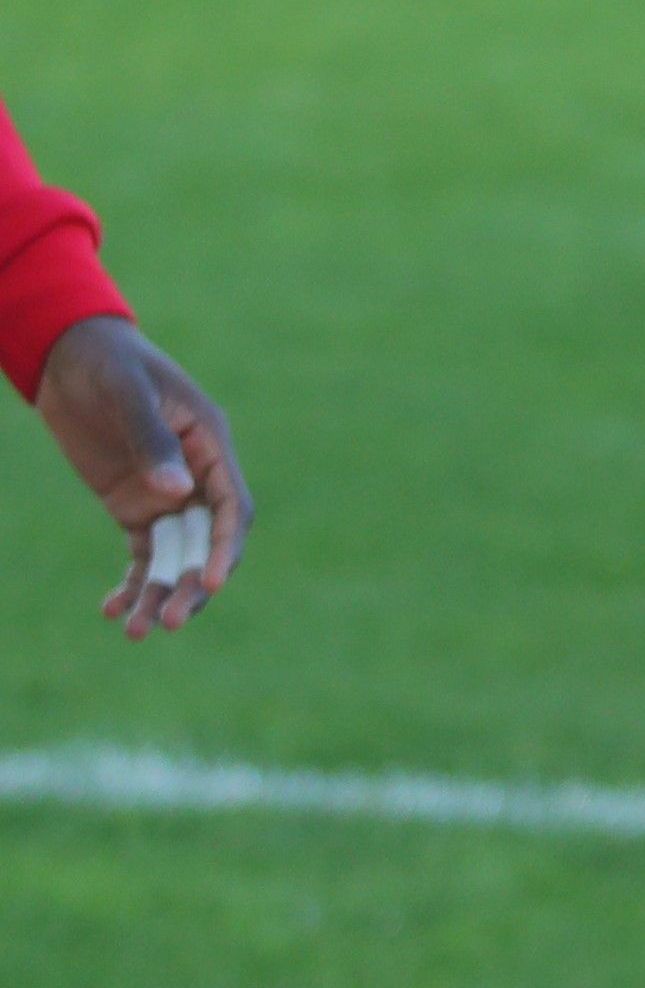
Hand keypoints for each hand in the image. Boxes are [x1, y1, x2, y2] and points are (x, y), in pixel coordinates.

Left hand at [34, 316, 251, 637]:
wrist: (69, 356)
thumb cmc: (108, 364)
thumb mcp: (127, 393)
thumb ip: (151, 441)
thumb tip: (175, 494)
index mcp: (210, 444)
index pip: (231, 507)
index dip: (224, 547)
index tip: (206, 583)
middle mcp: (196, 476)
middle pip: (205, 543)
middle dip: (188, 586)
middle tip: (166, 622)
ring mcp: (165, 493)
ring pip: (173, 556)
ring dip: (159, 593)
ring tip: (135, 632)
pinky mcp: (133, 505)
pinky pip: (141, 554)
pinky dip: (131, 583)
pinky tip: (111, 610)